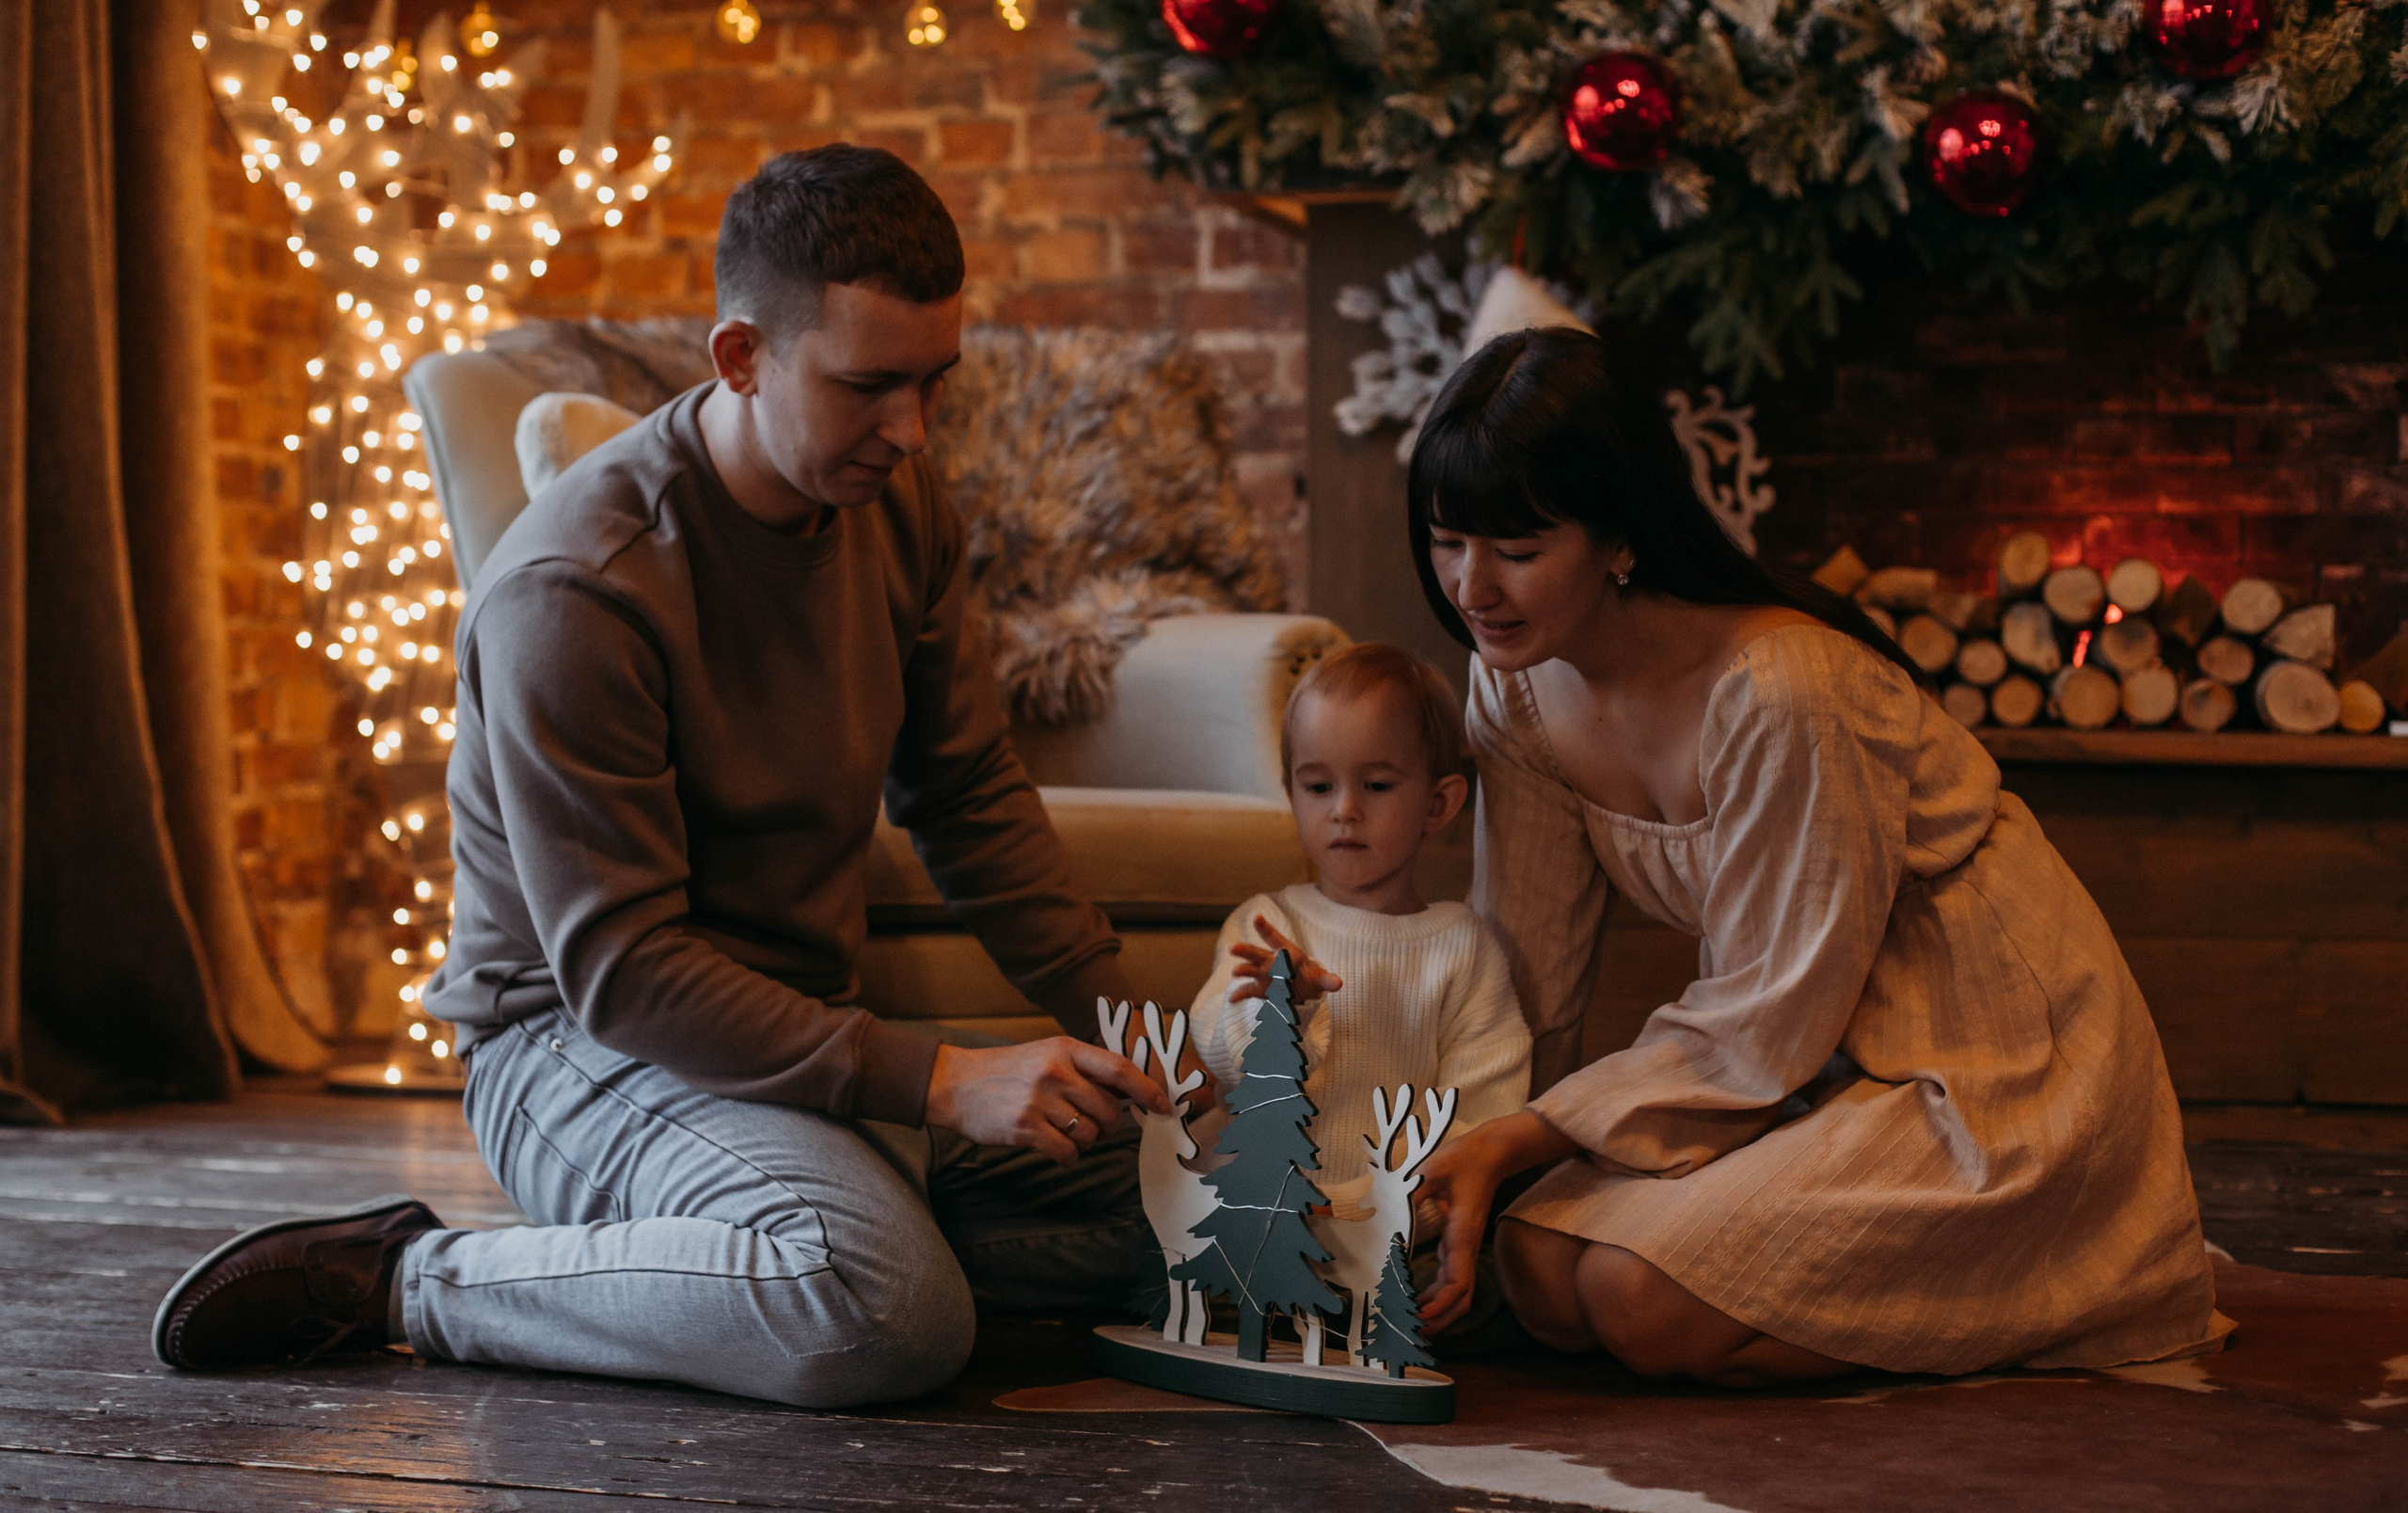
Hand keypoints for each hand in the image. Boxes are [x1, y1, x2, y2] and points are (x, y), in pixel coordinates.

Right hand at [924, 1038, 1167, 1164]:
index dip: (1147, 1090)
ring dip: (1086, 1141)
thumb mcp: (1047, 1054)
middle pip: (1109, 1111)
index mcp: (1065, 1049)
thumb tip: (1129, 1093)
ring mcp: (1039, 1101)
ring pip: (1090, 1134)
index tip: (1162, 1106)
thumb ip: (1084, 1069)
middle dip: (1109, 1125)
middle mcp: (1054, 1072)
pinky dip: (1067, 1156)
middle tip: (1092, 1124)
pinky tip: (1053, 1146)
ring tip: (1065, 1132)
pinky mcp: (1024, 1128)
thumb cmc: (1007, 1070)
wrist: (955, 1083)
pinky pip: (1067, 1153)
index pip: (1119, 1069)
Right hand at [1228, 916, 1341, 1004]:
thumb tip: (1338, 983)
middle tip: (1233, 948)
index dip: (1265, 928)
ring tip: (1235, 972)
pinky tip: (1232, 999)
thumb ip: (1327, 980)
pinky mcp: (1259, 989)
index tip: (1256, 917)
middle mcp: (1270, 961)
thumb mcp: (1319, 979)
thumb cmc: (1309, 978)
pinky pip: (1248, 991)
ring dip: (1242, 970)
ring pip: (1249, 969)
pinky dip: (1239, 994)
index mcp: (1285, 952)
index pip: (1274, 938)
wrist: (1302, 993)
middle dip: (1245, 951)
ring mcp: (1263, 975)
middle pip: (1256, 953)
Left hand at [1414, 1110, 1577, 1333]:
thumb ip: (1409, 1192)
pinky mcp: (1457, 1244)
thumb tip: (1382, 1211)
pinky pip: (1450, 1280)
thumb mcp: (1431, 1171)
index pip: (1458, 1284)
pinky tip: (1416, 1301)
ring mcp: (1462, 1248)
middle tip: (1408, 1332)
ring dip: (1438, 1313)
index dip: (1440, 1306)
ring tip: (1410, 1324)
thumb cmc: (1462, 1160)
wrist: (1489, 1153)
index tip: (1418, 1316)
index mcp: (1461, 1236)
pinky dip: (1436, 1297)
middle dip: (1438, 1320)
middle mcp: (1464, 1248)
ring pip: (1457, 1294)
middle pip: (1459, 1300)